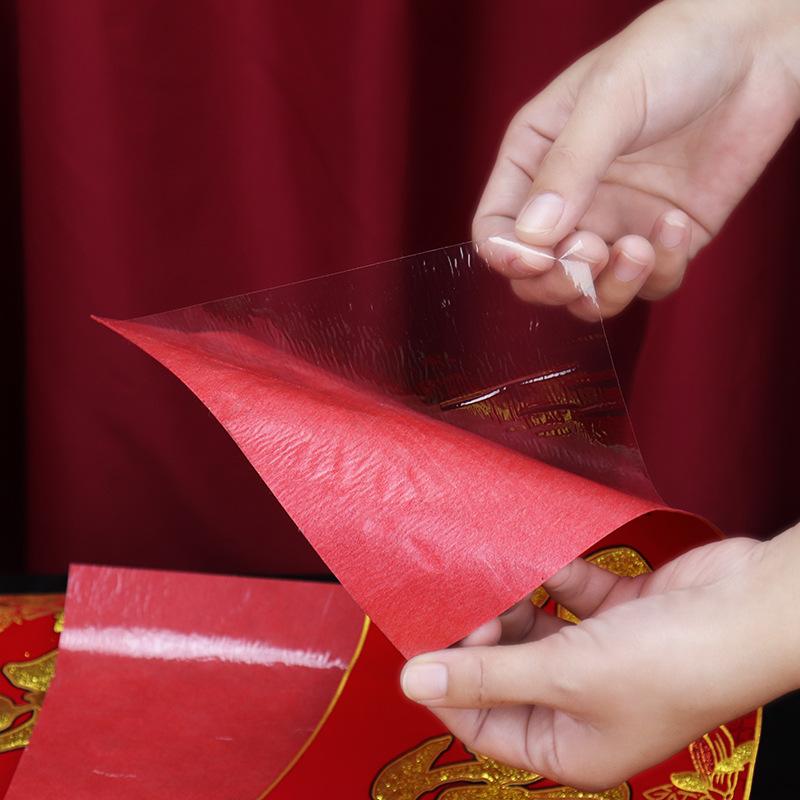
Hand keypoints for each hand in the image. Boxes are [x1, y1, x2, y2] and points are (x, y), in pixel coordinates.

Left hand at [401, 526, 799, 790]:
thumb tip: (413, 683)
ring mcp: (599, 658)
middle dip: (482, 636)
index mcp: (569, 747)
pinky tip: (537, 558)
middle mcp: (580, 708)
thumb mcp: (564, 675)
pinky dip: (552, 576)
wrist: (749, 611)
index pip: (482, 724)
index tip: (423, 638)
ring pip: (533, 629)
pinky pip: (568, 594)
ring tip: (494, 577)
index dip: (450, 683)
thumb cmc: (669, 664)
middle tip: (464, 601)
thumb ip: (488, 675)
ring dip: (513, 602)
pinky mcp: (616, 614)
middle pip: (505, 671)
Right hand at [473, 0, 799, 319]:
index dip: (507, 255)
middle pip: (536, 277)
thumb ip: (569, 167)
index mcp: (534, 161)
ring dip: (608, 289)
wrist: (757, 48)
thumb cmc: (673, 52)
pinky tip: (677, 223)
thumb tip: (531, 237)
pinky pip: (650, 287)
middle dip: (558, 280)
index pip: (496, 229)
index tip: (536, 258)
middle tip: (590, 252)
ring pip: (589, 296)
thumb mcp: (609, 100)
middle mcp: (569, 201)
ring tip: (638, 248)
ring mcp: (615, 224)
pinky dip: (660, 272)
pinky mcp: (663, 242)